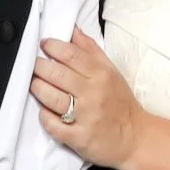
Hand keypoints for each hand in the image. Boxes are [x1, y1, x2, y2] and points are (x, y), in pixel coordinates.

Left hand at [31, 29, 144, 169]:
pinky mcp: (80, 138)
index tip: (44, 45)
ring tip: (35, 84)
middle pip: (56, 74)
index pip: (70, 55)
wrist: (136, 138)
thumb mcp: (111, 72)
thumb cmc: (121, 103)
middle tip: (33, 65)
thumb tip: (72, 30)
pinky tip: (44, 111)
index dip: (52, 46)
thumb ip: (91, 50)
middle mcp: (93, 94)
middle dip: (38, 66)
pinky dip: (44, 117)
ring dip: (37, 88)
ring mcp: (86, 117)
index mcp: (101, 75)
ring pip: (51, 98)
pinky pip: (53, 125)